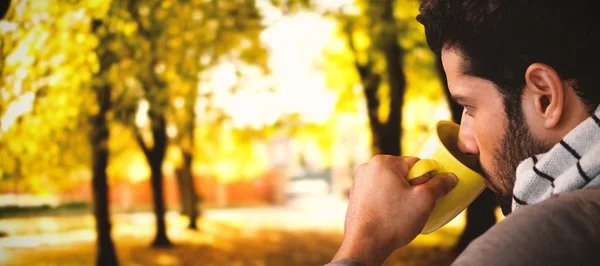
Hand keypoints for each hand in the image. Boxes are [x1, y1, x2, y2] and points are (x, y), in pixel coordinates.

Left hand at [332, 155, 457, 265]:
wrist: (364, 245)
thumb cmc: (392, 221)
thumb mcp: (424, 201)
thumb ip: (440, 185)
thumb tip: (451, 177)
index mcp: (383, 162)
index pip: (416, 163)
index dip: (426, 180)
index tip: (425, 196)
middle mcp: (368, 167)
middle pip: (403, 173)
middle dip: (413, 189)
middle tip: (413, 207)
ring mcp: (359, 182)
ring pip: (391, 184)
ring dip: (401, 196)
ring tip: (401, 214)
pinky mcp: (356, 196)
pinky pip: (380, 193)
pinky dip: (388, 202)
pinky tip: (390, 217)